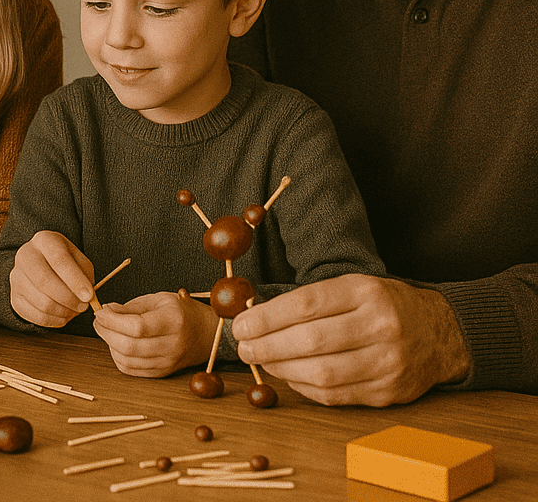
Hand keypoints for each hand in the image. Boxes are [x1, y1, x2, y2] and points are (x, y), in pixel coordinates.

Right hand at [9, 230, 94, 327]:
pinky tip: (63, 316)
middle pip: (45, 281)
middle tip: (83, 306)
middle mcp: (25, 255)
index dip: (75, 280)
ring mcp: (16, 277)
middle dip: (68, 298)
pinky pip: (35, 316)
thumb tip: (87, 297)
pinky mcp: (14, 297)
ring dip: (63, 311)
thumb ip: (85, 275)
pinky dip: (54, 320)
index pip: (59, 260)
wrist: (41, 265)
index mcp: (44, 240)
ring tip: (74, 310)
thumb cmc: (63, 262)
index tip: (89, 296)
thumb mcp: (78, 259)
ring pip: (41, 302)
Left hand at [93, 292, 218, 377]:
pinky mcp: (162, 373)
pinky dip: (118, 357)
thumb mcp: (158, 299)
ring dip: (109, 345)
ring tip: (106, 330)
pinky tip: (116, 344)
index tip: (100, 312)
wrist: (205, 334)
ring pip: (128, 361)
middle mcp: (172, 345)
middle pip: (130, 346)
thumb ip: (131, 306)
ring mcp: (167, 362)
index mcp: (173, 321)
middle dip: (106, 333)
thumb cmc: (179, 312)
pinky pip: (132, 370)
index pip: (137, 326)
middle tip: (98, 321)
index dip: (113, 320)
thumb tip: (106, 310)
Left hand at [231, 274, 469, 405]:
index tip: (241, 324)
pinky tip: (288, 376)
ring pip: (322, 373)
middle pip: (311, 340)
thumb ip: (309, 300)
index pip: (307, 303)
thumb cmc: (383, 305)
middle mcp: (380, 326)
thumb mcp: (352, 287)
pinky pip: (336, 395)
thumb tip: (255, 315)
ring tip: (261, 361)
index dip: (267, 317)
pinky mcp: (389, 392)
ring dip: (282, 370)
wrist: (441, 332)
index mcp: (365, 292)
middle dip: (268, 346)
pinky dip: (305, 387)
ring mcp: (388, 362)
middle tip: (243, 347)